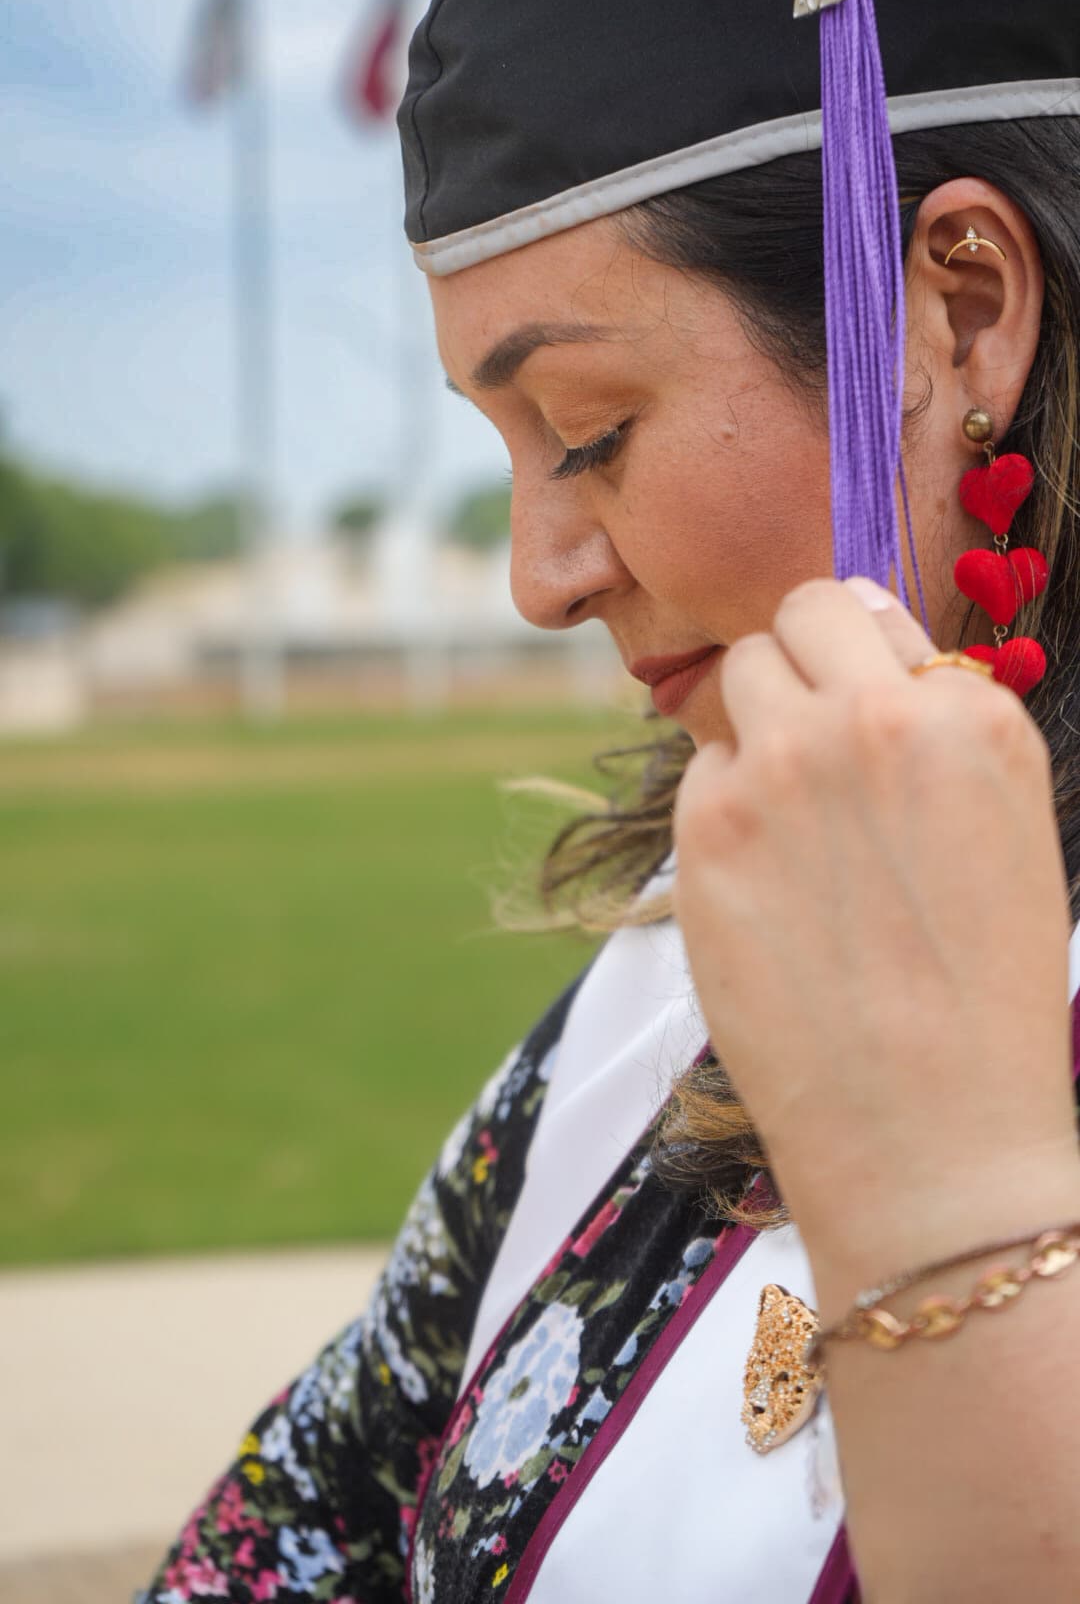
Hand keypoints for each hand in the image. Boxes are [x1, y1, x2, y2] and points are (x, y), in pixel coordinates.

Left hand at [672, 577, 1079, 1299]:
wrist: (931, 1135)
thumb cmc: (981, 995)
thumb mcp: (1004, 825)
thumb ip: (935, 723)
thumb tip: (856, 630)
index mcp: (970, 714)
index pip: (868, 610)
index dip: (853, 659)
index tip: (853, 709)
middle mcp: (875, 716)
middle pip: (793, 618)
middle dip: (795, 665)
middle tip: (807, 747)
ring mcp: (783, 765)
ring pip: (734, 677)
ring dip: (752, 724)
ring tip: (789, 821)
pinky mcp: (707, 826)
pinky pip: (698, 769)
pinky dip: (721, 807)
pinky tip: (765, 886)